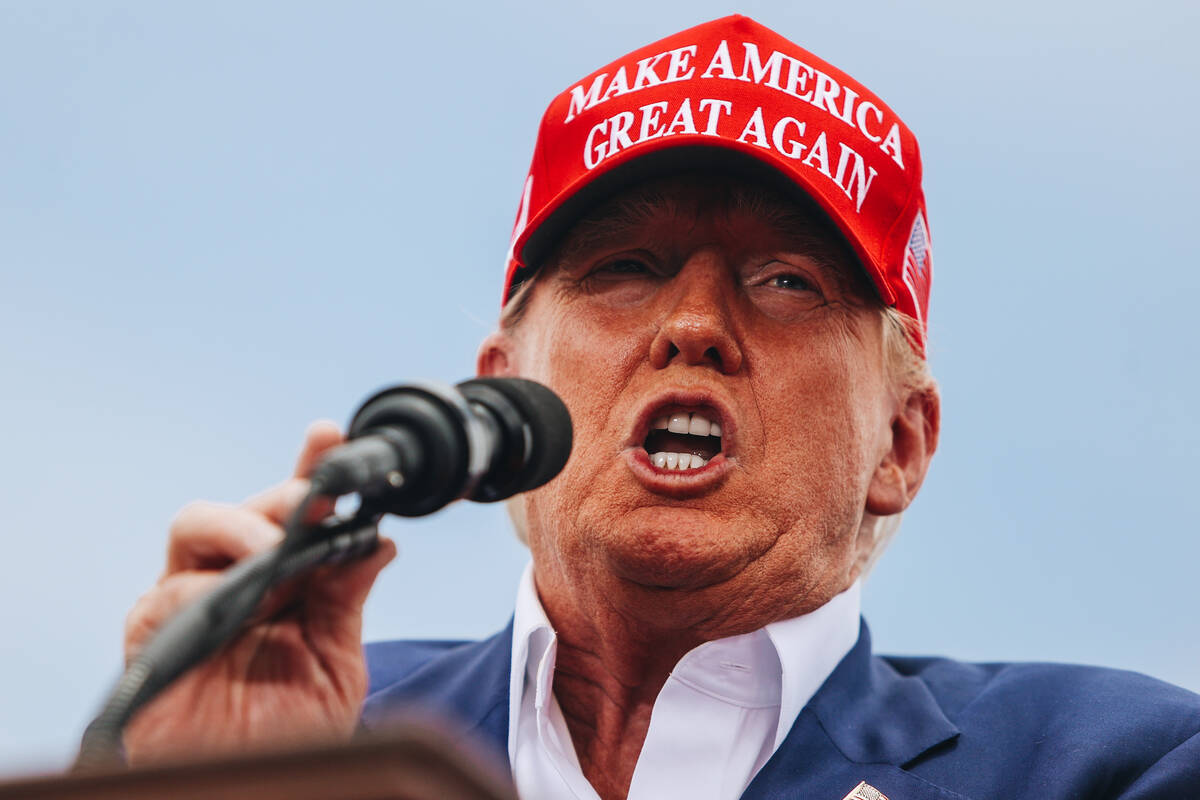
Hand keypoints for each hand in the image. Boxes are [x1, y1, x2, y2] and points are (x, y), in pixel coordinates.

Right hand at [121, 422, 396, 763]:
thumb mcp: (336, 662)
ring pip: (198, 523)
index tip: (330, 436)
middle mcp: (239, 576)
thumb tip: (379, 540)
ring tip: (275, 553)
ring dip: (242, 527)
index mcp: (290, 578)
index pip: (300, 511)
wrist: (248, 783)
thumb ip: (348, 599)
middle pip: (249, 505)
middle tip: (314, 505)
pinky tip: (237, 603)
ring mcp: (192, 596)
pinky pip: (169, 589)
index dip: (313, 469)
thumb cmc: (291, 728)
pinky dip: (204, 587)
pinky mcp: (152, 629)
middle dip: (284, 495)